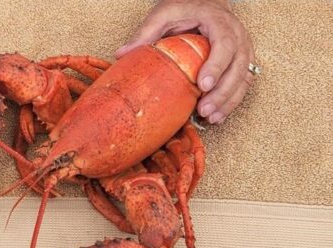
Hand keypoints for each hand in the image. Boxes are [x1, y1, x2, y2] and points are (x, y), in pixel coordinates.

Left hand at [115, 0, 254, 123]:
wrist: (206, 2)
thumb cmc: (185, 7)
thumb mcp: (163, 14)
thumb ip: (145, 33)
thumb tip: (121, 54)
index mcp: (219, 22)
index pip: (224, 44)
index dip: (216, 66)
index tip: (202, 85)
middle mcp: (237, 35)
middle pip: (237, 66)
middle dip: (222, 92)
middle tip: (204, 110)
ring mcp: (243, 49)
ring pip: (243, 77)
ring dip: (229, 101)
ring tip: (211, 118)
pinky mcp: (242, 61)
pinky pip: (243, 83)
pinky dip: (232, 101)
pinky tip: (218, 115)